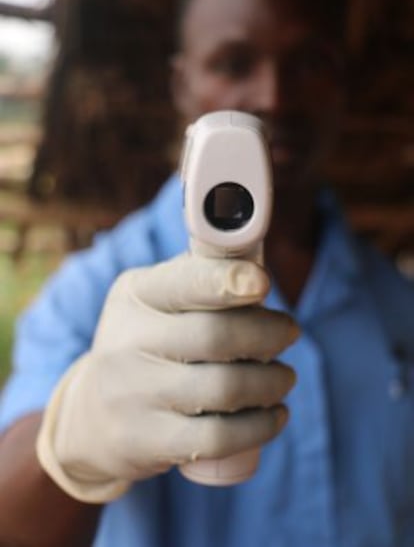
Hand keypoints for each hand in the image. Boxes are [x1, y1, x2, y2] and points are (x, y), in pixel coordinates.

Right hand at [37, 254, 298, 501]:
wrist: (90, 415)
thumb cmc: (144, 344)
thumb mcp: (153, 301)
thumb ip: (198, 279)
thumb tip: (258, 270)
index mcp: (135, 295)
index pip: (183, 282)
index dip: (226, 281)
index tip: (263, 284)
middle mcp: (128, 341)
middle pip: (216, 336)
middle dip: (268, 334)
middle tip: (289, 332)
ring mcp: (133, 394)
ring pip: (225, 388)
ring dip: (272, 381)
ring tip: (283, 377)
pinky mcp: (146, 441)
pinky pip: (219, 437)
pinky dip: (261, 425)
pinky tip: (275, 414)